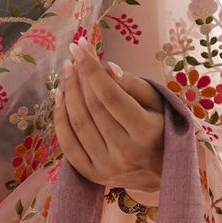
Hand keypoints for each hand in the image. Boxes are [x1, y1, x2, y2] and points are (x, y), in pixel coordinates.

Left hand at [55, 42, 165, 205]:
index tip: (79, 46)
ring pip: (78, 124)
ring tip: (67, 73)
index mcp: (146, 133)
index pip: (111, 95)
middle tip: (74, 57)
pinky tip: (60, 97)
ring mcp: (106, 167)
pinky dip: (60, 118)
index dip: (91, 69)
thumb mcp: (159, 104)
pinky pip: (68, 144)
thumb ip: (134, 85)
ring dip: (68, 93)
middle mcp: (125, 153)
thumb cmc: (161, 130)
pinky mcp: (92, 176)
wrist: (161, 173)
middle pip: (92, 107)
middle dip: (79, 77)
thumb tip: (107, 68)